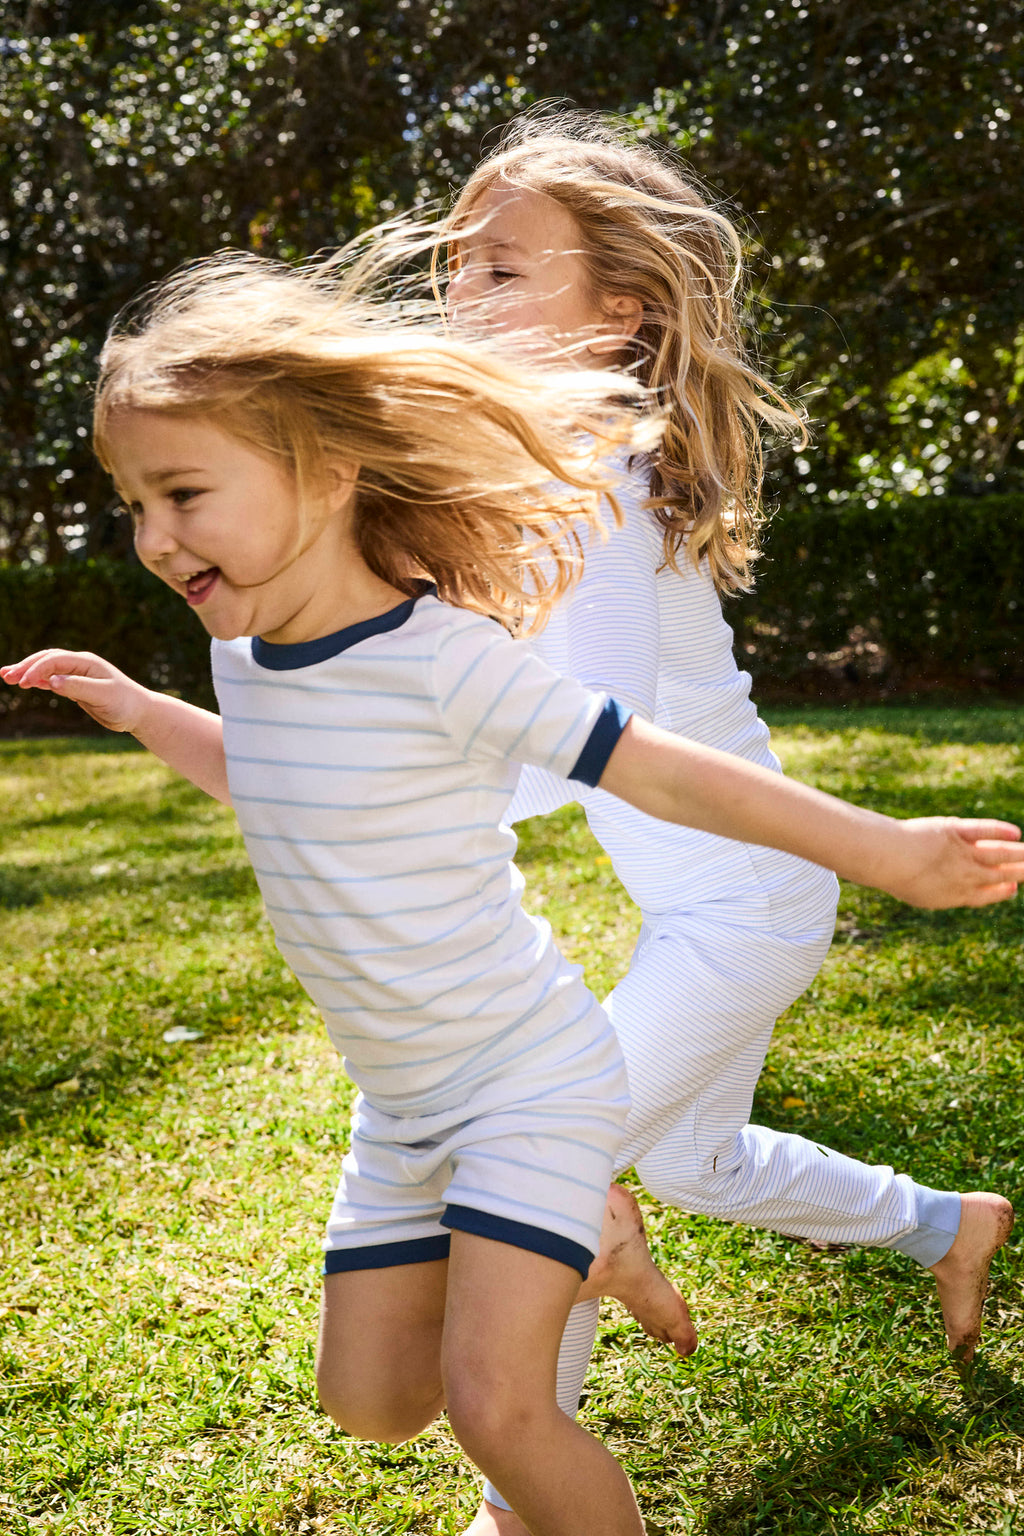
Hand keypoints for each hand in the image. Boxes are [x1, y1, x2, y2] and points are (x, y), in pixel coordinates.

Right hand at [1, 649, 149, 733]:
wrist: (139, 712)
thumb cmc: (124, 703)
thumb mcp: (102, 695)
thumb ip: (78, 687)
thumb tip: (52, 681)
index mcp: (86, 662)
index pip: (54, 661)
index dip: (37, 669)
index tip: (24, 683)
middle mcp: (80, 665)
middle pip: (46, 660)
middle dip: (26, 666)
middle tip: (6, 676)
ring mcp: (77, 675)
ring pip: (47, 668)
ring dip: (28, 671)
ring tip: (7, 677)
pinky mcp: (76, 686)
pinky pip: (53, 679)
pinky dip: (38, 680)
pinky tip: (26, 684)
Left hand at [883, 816, 1023, 908]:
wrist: (887, 858)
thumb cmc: (893, 875)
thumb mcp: (915, 891)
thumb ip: (933, 889)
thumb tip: (935, 884)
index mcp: (955, 895)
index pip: (985, 895)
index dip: (1001, 892)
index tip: (1012, 888)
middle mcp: (965, 876)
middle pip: (1000, 874)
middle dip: (1019, 872)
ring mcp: (962, 853)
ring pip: (999, 853)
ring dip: (1019, 854)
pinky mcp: (956, 830)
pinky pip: (983, 830)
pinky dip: (999, 831)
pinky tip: (1015, 833)